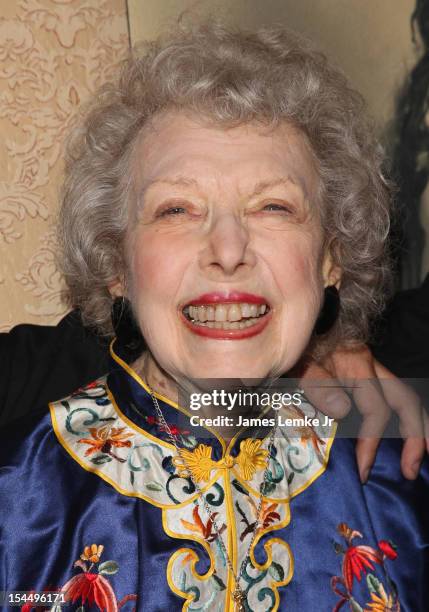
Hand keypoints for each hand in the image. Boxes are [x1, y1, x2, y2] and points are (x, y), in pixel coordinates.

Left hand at [299, 345, 427, 482]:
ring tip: (419, 459)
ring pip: (406, 397)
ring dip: (418, 427)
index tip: (362, 469)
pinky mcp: (366, 374)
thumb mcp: (299, 365)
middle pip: (406, 400)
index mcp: (357, 364)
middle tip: (409, 471)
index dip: (372, 441)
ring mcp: (371, 368)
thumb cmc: (295, 349)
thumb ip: (318, 385)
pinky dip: (404, 419)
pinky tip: (403, 439)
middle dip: (414, 437)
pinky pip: (393, 397)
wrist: (293, 329)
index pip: (377, 408)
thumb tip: (343, 411)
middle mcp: (372, 365)